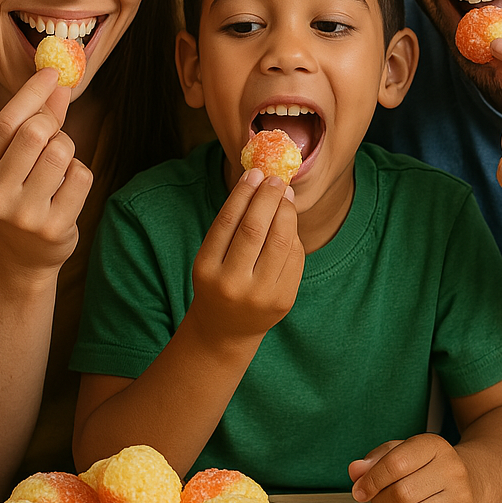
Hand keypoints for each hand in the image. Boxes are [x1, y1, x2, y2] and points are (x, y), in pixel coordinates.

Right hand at [0, 67, 92, 276]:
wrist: (21, 258)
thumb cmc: (18, 196)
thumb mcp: (13, 160)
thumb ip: (33, 122)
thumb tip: (59, 83)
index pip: (6, 121)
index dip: (32, 92)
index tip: (53, 72)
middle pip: (36, 133)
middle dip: (51, 126)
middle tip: (51, 137)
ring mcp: (23, 214)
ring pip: (62, 151)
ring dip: (67, 149)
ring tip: (57, 168)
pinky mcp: (53, 227)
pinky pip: (81, 175)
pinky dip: (79, 174)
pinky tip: (65, 190)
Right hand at [188, 169, 303, 344]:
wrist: (226, 329)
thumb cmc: (217, 281)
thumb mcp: (210, 256)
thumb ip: (230, 224)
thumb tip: (261, 182)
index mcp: (206, 270)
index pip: (227, 222)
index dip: (243, 193)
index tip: (254, 173)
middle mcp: (232, 284)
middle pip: (255, 229)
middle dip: (268, 198)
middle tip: (275, 179)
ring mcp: (260, 295)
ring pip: (280, 241)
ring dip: (286, 211)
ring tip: (285, 195)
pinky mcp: (283, 301)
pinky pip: (294, 258)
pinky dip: (293, 234)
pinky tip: (288, 223)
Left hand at [348, 434, 477, 502]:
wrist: (469, 480)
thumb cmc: (425, 466)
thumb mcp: (399, 452)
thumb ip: (374, 460)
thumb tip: (355, 472)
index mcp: (434, 446)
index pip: (395, 464)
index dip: (370, 480)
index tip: (358, 490)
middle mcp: (453, 471)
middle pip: (402, 494)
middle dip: (380, 501)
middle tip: (379, 499)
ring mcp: (463, 500)